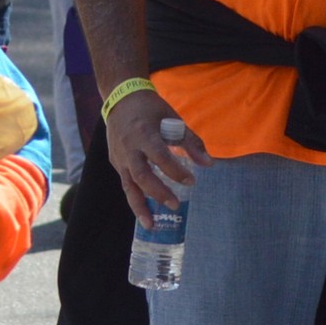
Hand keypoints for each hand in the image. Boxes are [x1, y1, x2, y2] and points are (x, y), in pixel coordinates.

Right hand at [106, 85, 207, 225]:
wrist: (120, 99)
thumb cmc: (151, 109)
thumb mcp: (172, 118)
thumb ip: (190, 142)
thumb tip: (209, 164)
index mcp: (144, 133)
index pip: (160, 156)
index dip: (175, 171)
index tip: (192, 181)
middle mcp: (129, 148)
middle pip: (141, 175)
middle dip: (158, 192)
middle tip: (175, 205)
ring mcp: (119, 157)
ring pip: (128, 185)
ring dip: (139, 207)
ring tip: (151, 225)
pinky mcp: (116, 163)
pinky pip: (126, 184)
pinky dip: (135, 199)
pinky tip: (146, 214)